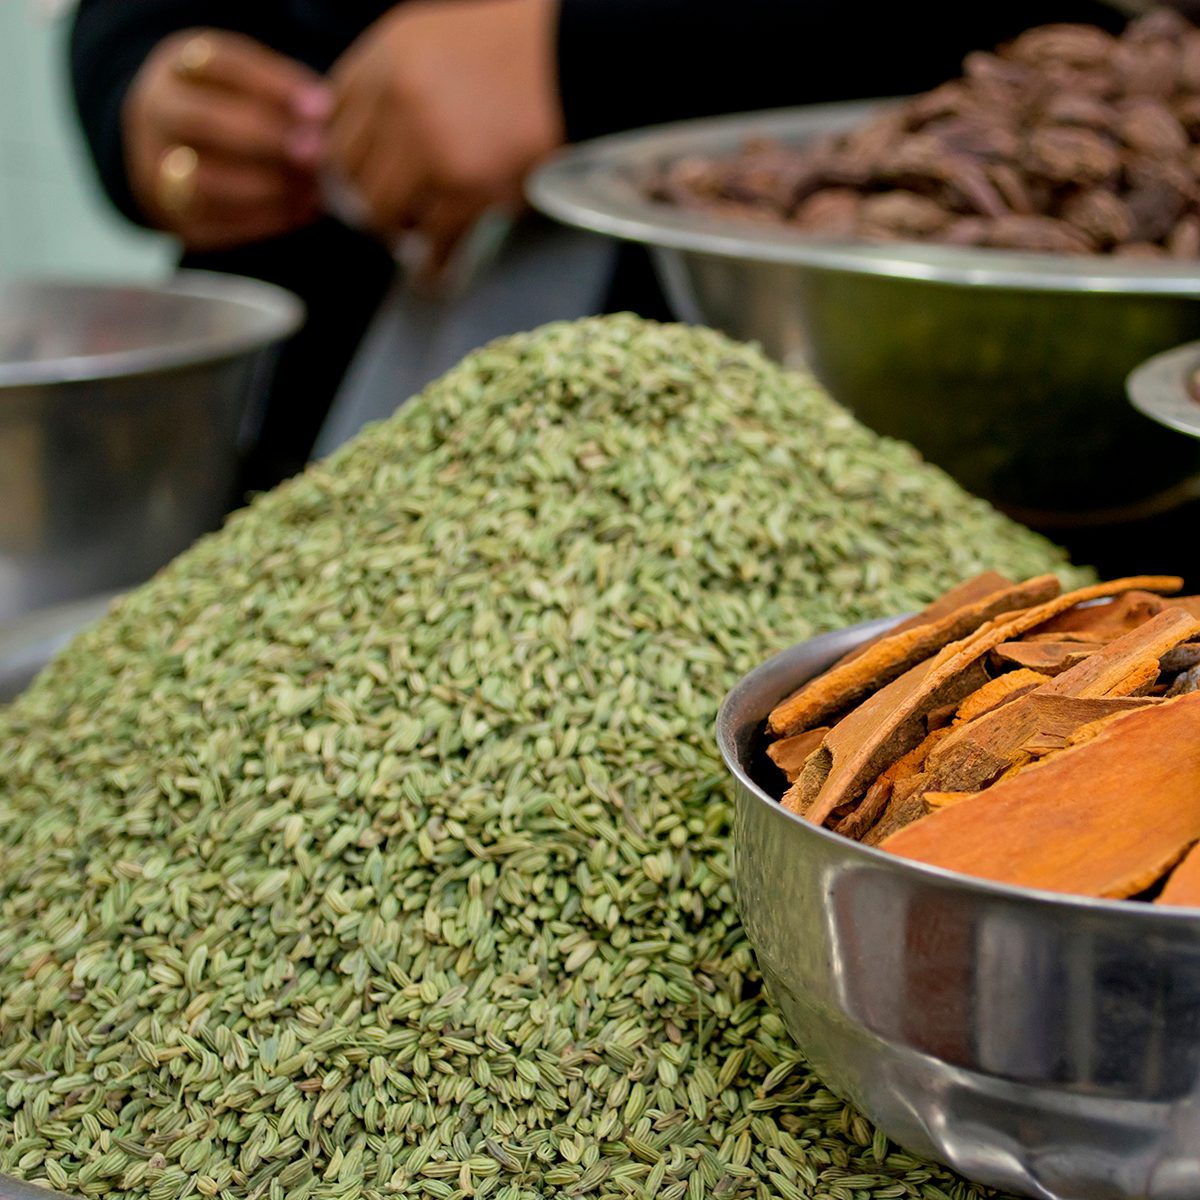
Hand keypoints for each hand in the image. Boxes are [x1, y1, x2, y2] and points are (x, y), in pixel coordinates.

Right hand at [123, 29, 331, 251]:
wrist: (177, 152)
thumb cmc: (232, 110)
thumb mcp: (249, 85)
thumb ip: (284, 95)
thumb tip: (327, 117)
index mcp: (179, 66)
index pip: (220, 64)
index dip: (273, 85)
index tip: (322, 108)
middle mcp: (158, 112)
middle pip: (204, 121)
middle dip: (267, 138)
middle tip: (316, 153)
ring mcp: (156, 166)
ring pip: (205, 180)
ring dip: (268, 188)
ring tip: (313, 188)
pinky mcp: (173, 216)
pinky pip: (216, 223)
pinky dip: (265, 220)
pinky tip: (302, 210)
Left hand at [327, 0, 562, 273]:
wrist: (576, 62)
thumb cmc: (519, 49)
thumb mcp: (438, 41)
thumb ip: (397, 80)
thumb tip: (370, 141)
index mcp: (389, 54)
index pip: (336, 119)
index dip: (345, 156)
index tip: (358, 177)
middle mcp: (398, 97)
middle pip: (353, 171)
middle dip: (368, 198)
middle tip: (386, 216)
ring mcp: (428, 145)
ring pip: (384, 210)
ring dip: (398, 231)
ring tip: (414, 239)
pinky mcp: (463, 186)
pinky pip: (434, 238)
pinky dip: (434, 262)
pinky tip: (436, 272)